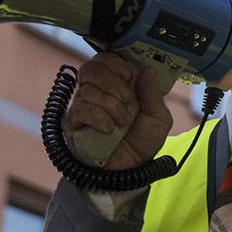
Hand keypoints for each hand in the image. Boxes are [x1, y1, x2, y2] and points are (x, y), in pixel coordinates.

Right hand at [62, 53, 172, 169]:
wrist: (130, 171)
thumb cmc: (141, 143)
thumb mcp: (158, 118)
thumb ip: (153, 94)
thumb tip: (148, 70)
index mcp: (116, 85)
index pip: (105, 60)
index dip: (115, 63)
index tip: (129, 76)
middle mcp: (96, 92)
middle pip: (90, 68)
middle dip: (112, 82)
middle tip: (126, 99)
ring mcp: (82, 106)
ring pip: (88, 90)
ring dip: (111, 106)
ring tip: (122, 122)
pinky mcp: (72, 123)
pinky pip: (81, 109)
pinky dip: (99, 117)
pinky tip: (109, 129)